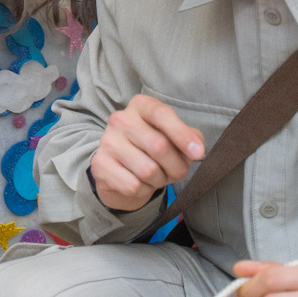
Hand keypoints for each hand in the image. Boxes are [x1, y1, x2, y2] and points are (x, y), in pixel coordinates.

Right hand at [89, 93, 204, 212]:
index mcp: (140, 106)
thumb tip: (196, 150)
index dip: (182, 134)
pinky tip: (139, 183)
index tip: (198, 153)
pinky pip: (134, 185)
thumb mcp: (173, 137)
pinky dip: (144, 190)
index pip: (161, 114)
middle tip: (178, 171)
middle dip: (177, 166)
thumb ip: (190, 137)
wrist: (120, 170)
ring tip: (156, 176)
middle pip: (159, 146)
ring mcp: (107, 141)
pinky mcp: (99, 165)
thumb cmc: (153, 150)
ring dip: (160, 180)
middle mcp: (120, 119)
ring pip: (148, 170)